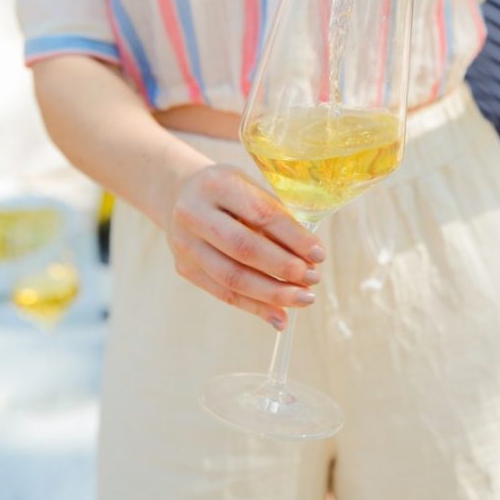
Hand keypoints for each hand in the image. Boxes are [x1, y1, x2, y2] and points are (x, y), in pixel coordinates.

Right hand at [166, 164, 324, 327]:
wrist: (180, 194)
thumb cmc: (227, 190)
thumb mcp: (249, 185)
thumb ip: (275, 212)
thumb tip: (310, 253)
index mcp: (216, 183)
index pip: (261, 214)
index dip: (293, 237)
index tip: (319, 253)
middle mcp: (194, 213)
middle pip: (244, 249)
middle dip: (284, 267)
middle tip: (312, 278)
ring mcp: (185, 243)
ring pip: (232, 278)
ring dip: (272, 293)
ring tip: (303, 299)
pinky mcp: (184, 268)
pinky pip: (223, 293)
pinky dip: (254, 307)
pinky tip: (279, 315)